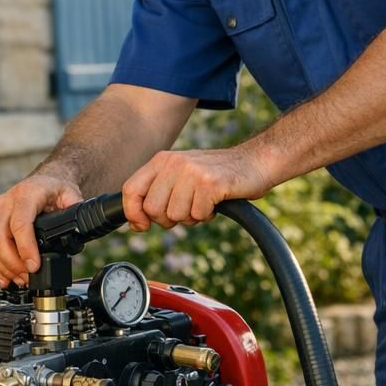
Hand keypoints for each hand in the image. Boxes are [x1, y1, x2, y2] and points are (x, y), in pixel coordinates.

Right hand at [0, 174, 82, 286]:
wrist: (43, 182)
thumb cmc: (53, 189)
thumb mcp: (69, 194)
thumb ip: (74, 210)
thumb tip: (79, 227)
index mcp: (25, 194)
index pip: (20, 224)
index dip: (25, 248)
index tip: (34, 266)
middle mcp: (5, 203)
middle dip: (13, 264)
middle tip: (28, 277)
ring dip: (3, 268)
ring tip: (20, 280)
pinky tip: (4, 278)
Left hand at [121, 147, 272, 231]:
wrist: (254, 161)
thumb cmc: (216, 174)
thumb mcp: (181, 174)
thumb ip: (158, 192)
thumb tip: (136, 222)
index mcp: (162, 160)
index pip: (131, 190)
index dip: (133, 213)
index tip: (142, 226)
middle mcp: (174, 163)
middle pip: (152, 209)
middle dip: (168, 219)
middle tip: (187, 209)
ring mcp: (192, 172)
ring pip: (175, 215)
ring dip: (191, 217)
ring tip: (203, 202)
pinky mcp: (210, 183)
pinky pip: (197, 215)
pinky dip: (207, 215)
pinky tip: (215, 202)